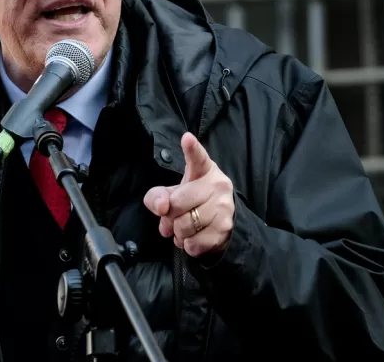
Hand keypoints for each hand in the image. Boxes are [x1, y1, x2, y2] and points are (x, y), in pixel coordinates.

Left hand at [143, 133, 234, 257]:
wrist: (221, 222)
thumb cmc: (194, 201)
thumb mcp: (174, 192)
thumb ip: (158, 196)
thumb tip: (161, 207)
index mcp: (204, 170)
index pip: (197, 158)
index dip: (191, 149)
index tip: (186, 138)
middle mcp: (218, 185)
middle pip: (176, 204)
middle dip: (168, 216)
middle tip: (172, 217)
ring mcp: (224, 208)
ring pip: (184, 226)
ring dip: (177, 233)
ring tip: (183, 228)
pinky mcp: (225, 229)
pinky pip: (194, 243)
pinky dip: (187, 245)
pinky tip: (192, 238)